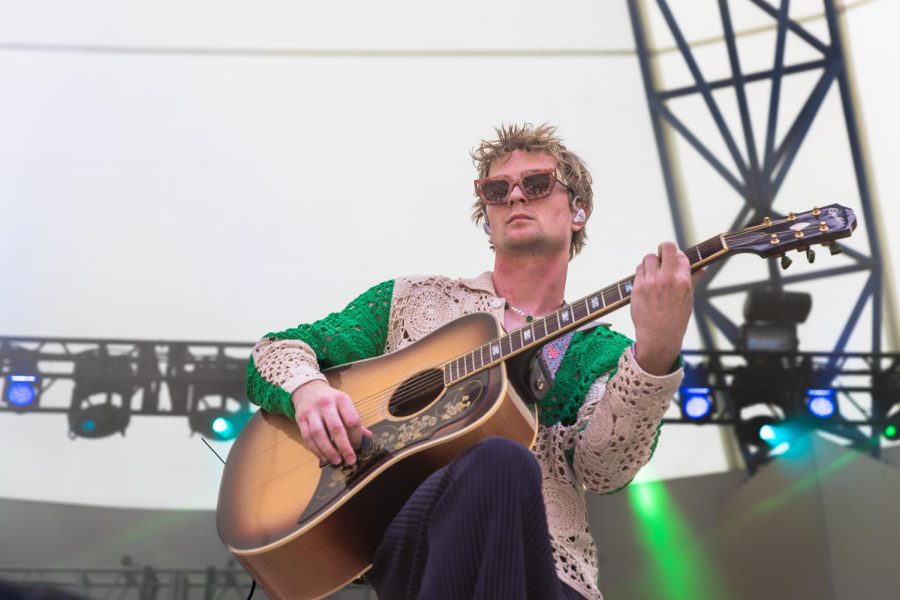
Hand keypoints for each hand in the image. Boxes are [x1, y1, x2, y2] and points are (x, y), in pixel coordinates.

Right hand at [292, 379, 371, 465]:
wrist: (308, 389)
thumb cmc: (330, 400)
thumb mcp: (344, 404)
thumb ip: (354, 420)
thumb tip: (368, 437)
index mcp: (341, 399)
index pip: (352, 420)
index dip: (356, 436)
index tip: (358, 446)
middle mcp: (326, 404)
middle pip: (336, 428)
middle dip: (344, 447)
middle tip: (350, 460)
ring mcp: (312, 411)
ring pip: (319, 434)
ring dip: (329, 450)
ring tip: (337, 460)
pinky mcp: (301, 419)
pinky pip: (308, 437)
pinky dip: (316, 449)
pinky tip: (324, 457)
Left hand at [630, 241, 700, 374]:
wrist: (658, 337)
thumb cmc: (675, 320)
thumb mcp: (688, 300)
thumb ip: (692, 281)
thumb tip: (702, 269)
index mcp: (683, 281)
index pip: (681, 255)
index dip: (677, 256)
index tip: (674, 259)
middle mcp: (667, 279)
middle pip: (666, 248)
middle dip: (664, 249)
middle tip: (662, 255)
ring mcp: (651, 282)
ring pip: (649, 257)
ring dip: (651, 262)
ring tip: (653, 272)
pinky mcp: (638, 287)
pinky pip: (639, 270)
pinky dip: (642, 272)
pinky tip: (646, 281)